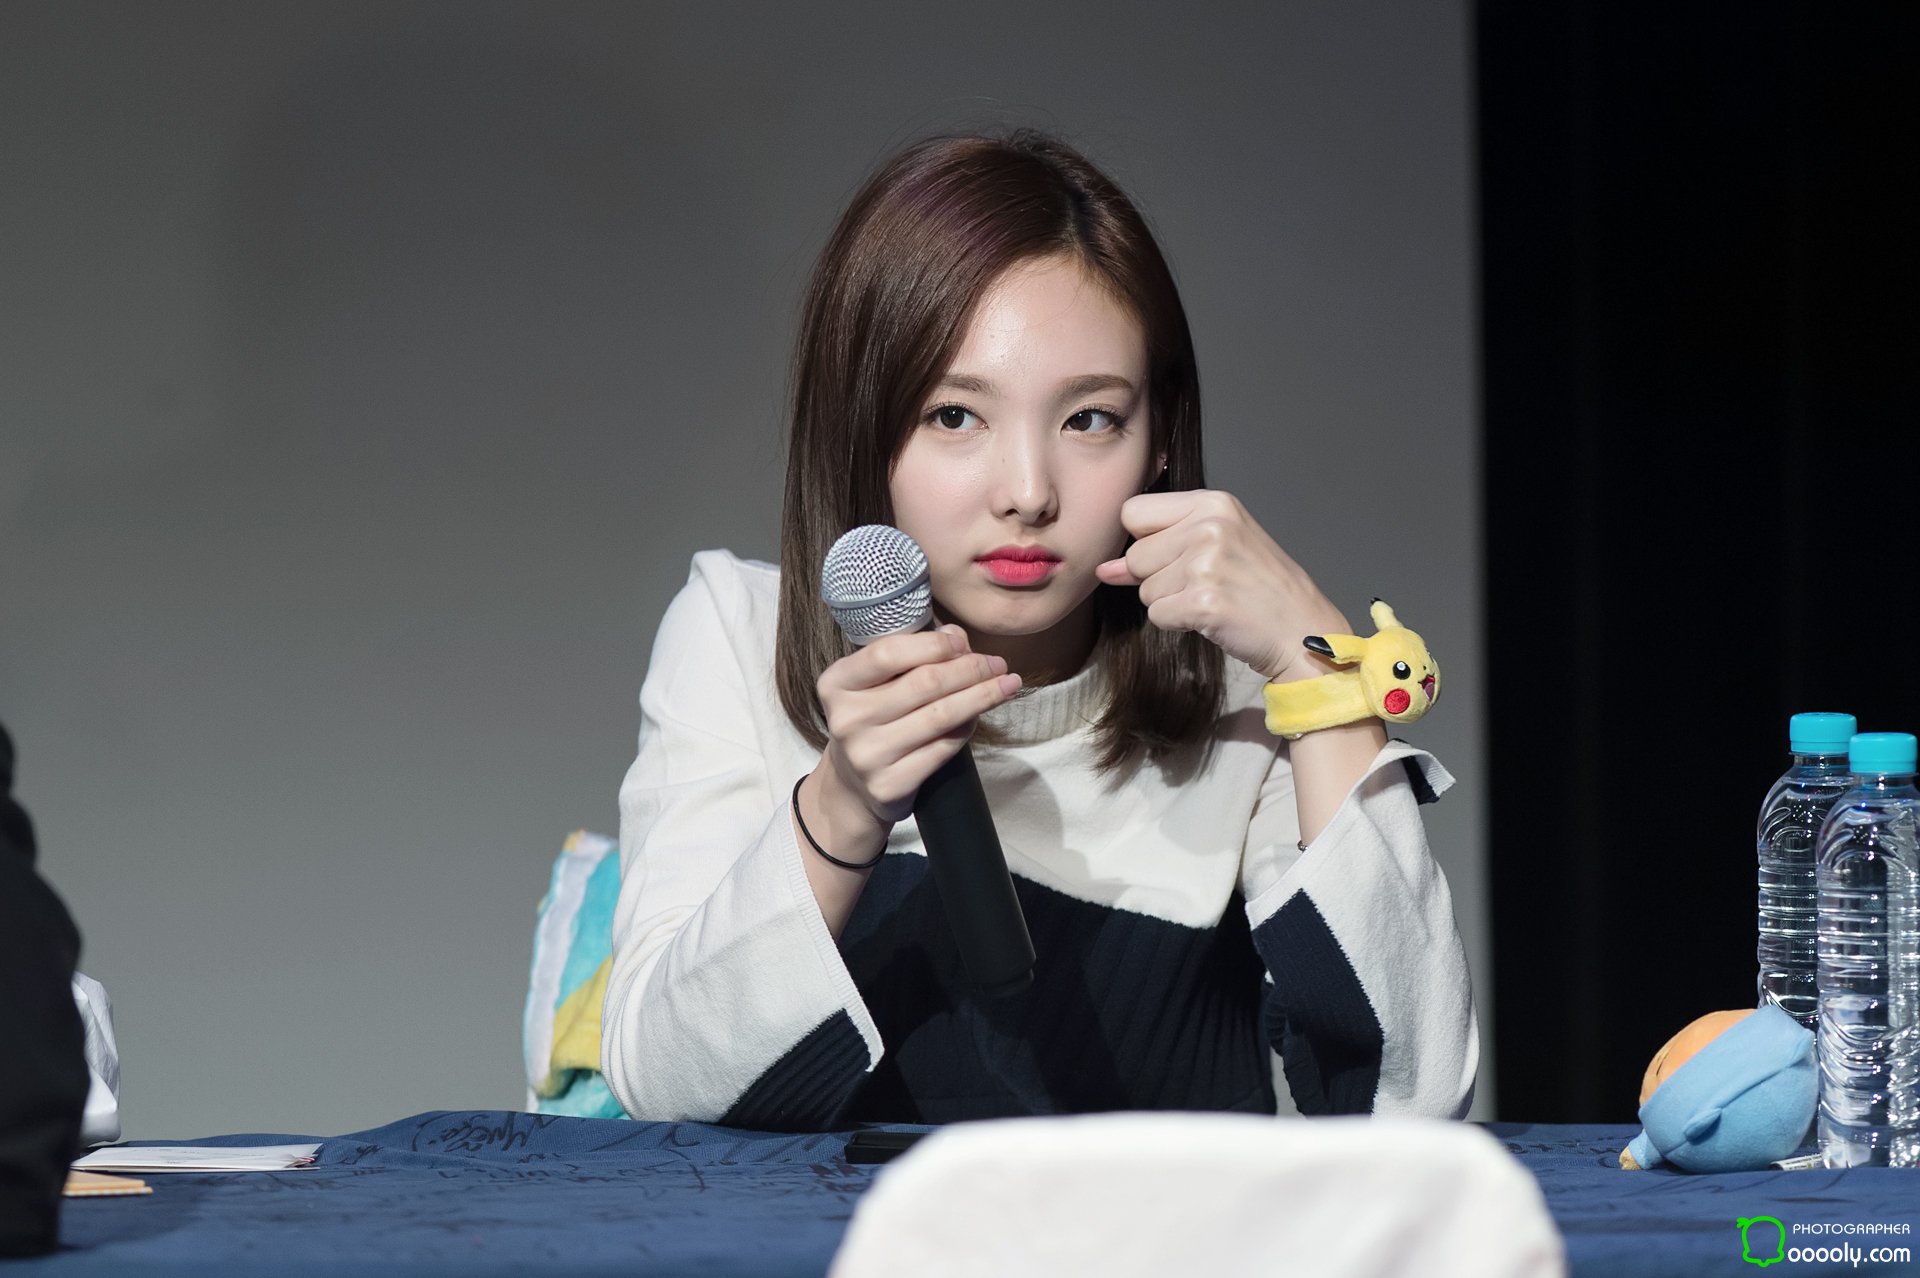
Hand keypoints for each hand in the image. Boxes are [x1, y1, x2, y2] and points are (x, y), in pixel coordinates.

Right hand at [803, 626, 1021, 866]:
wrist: (853, 786)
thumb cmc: (872, 720)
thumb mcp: (877, 683)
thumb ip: (911, 654)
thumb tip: (956, 635)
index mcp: (837, 683)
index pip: (888, 653)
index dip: (932, 645)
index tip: (963, 642)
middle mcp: (847, 719)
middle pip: (923, 684)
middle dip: (969, 670)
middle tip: (997, 664)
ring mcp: (867, 755)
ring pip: (940, 716)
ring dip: (981, 697)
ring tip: (1007, 685)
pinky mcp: (889, 784)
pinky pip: (943, 748)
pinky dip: (968, 727)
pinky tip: (981, 715)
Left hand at [1095, 490, 1348, 682]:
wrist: (1301, 628)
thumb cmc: (1260, 587)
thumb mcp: (1217, 547)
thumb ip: (1159, 547)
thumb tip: (1104, 568)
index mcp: (1213, 502)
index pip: (1132, 512)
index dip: (1144, 540)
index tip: (1174, 555)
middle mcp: (1209, 526)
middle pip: (1135, 555)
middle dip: (1157, 578)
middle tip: (1203, 583)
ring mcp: (1206, 563)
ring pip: (1144, 589)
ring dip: (1169, 603)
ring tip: (1213, 598)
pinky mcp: (1203, 601)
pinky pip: (1157, 615)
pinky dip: (1177, 624)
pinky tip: (1211, 617)